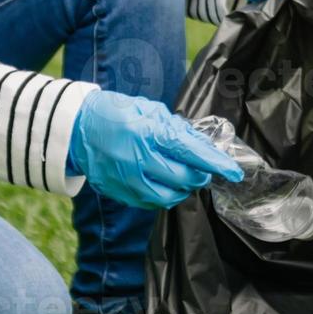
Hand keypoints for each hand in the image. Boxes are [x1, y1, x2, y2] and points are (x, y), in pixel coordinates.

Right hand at [69, 90, 242, 210]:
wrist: (77, 128)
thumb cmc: (117, 113)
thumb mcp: (150, 110)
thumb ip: (179, 129)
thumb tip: (205, 146)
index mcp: (148, 132)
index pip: (191, 152)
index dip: (216, 164)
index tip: (234, 172)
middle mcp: (137, 158)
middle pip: (184, 178)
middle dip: (200, 175)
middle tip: (201, 168)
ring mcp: (127, 179)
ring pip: (170, 197)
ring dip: (184, 189)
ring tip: (184, 177)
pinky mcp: (119, 192)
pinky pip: (152, 203)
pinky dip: (165, 196)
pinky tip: (164, 184)